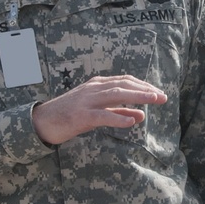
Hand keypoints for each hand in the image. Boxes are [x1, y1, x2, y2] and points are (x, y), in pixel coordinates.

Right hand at [31, 74, 166, 144]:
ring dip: (137, 97)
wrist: (41, 122)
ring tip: (154, 101)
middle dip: (145, 90)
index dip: (144, 86)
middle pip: (124, 85)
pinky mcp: (80, 116)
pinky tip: (132, 120)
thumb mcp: (97, 111)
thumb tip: (141, 116)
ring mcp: (86, 101)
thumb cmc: (70, 116)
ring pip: (116, 95)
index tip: (159, 93)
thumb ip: (118, 111)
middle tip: (163, 97)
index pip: (126, 81)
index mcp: (97, 85)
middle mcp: (93, 89)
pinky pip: (102, 115)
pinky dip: (118, 116)